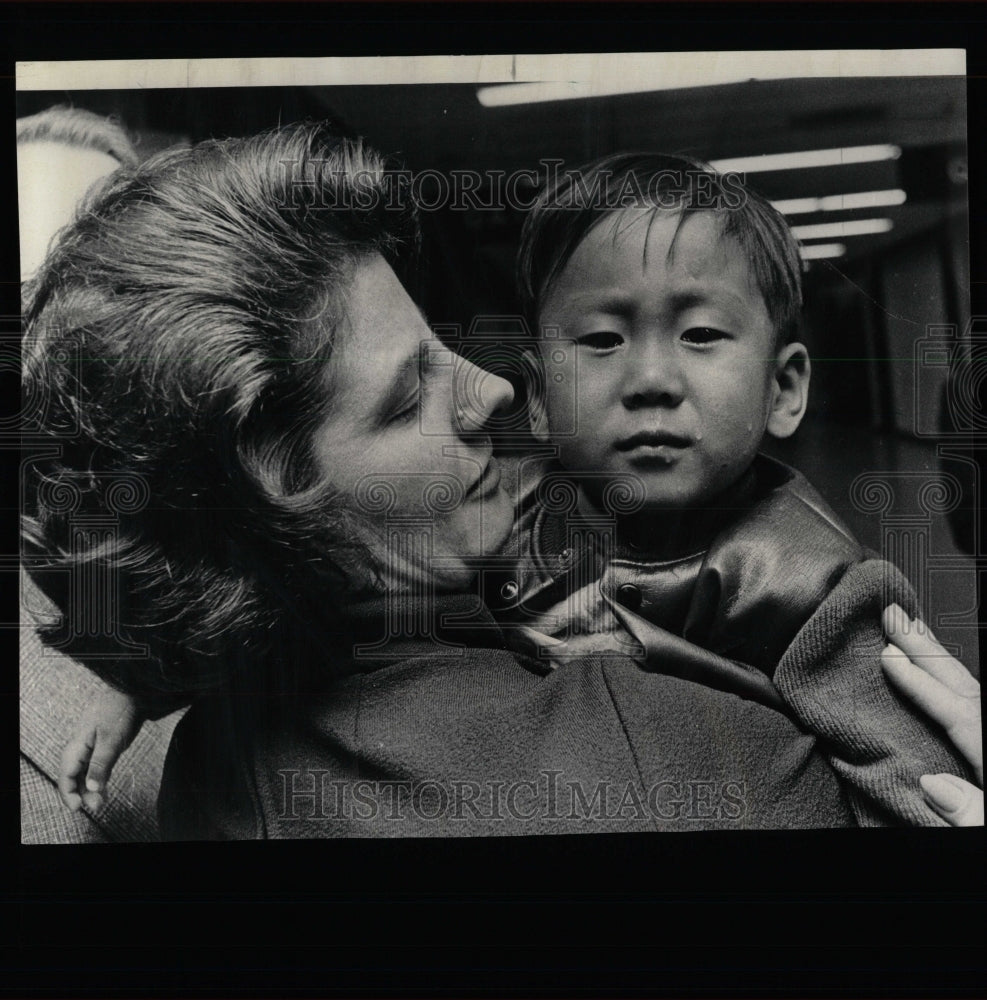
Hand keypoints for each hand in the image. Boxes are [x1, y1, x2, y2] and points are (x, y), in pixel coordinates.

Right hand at [58, 688, 141, 811]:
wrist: (135, 690)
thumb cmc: (121, 710)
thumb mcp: (112, 739)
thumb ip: (101, 764)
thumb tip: (91, 788)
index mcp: (78, 743)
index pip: (66, 773)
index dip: (69, 792)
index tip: (78, 807)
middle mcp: (81, 744)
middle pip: (74, 774)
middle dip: (81, 792)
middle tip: (96, 806)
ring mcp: (91, 742)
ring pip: (84, 770)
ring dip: (90, 786)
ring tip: (101, 801)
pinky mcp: (102, 742)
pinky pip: (94, 763)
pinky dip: (97, 776)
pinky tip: (103, 786)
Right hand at [881, 604, 982, 826]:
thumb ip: (972, 813)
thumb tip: (933, 784)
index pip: (960, 715)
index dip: (922, 685)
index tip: (888, 657)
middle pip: (968, 691)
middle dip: (928, 651)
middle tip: (895, 615)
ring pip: (973, 694)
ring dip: (938, 661)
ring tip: (911, 630)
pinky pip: (973, 709)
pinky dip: (950, 685)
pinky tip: (934, 676)